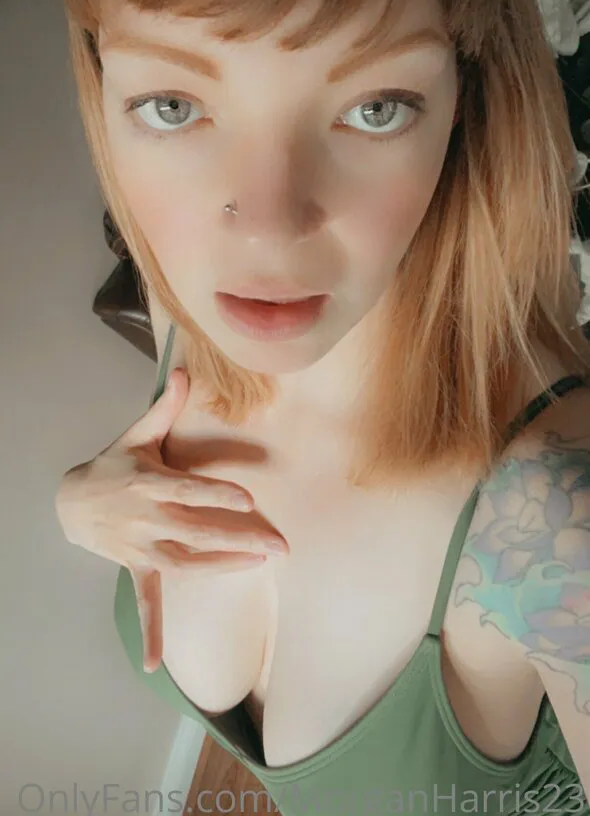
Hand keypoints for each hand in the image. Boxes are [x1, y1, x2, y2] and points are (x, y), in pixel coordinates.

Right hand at [56, 367, 287, 671]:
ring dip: (223, 568)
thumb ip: (165, 407)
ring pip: (186, 563)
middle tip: (281, 545)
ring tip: (261, 566)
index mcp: (150, 483)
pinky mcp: (137, 567)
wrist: (71, 502)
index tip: (249, 501)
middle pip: (197, 530)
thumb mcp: (137, 433)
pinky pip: (145, 602)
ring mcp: (141, 547)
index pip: (189, 490)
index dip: (217, 496)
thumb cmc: (114, 463)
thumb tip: (184, 370)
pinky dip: (150, 632)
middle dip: (239, 537)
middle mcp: (147, 518)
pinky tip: (155, 663)